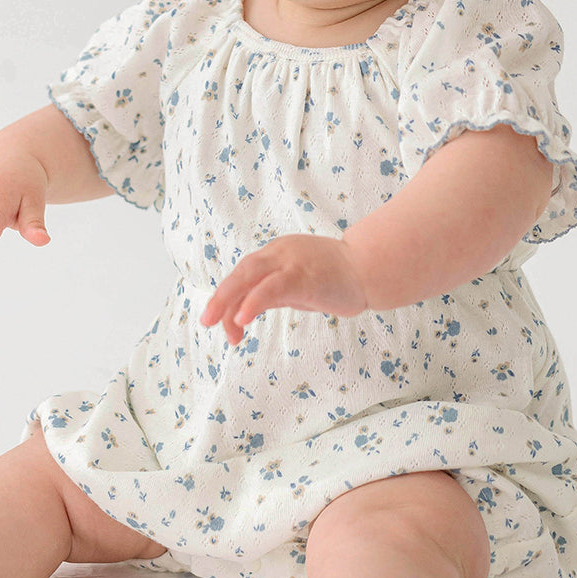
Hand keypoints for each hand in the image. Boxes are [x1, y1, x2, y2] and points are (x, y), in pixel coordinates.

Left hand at [198, 234, 370, 344]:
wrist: (370, 268)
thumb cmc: (335, 278)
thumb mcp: (296, 286)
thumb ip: (272, 293)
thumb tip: (244, 310)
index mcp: (275, 254)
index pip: (243, 275)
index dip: (228, 298)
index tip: (223, 324)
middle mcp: (278, 253)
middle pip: (241, 272)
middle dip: (220, 297)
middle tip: (207, 321)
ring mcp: (290, 262)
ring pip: (249, 276)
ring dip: (229, 299)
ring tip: (216, 322)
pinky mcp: (302, 275)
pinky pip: (271, 288)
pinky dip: (253, 301)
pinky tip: (242, 317)